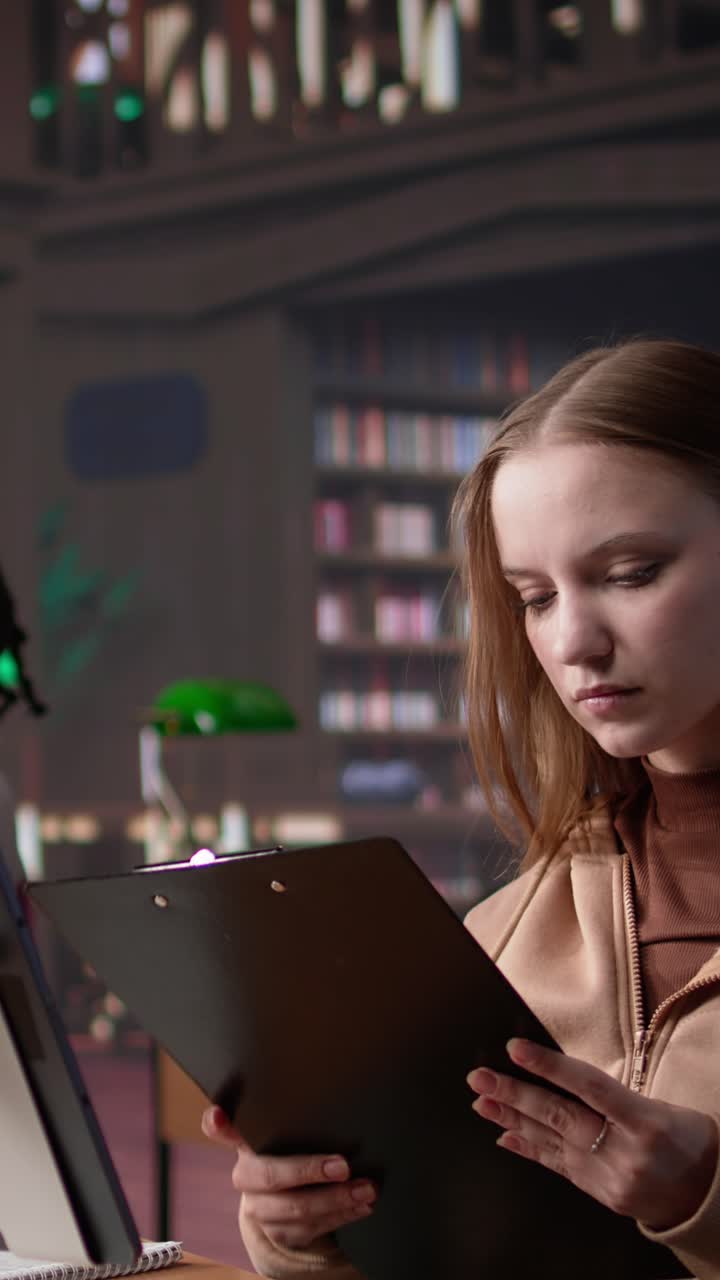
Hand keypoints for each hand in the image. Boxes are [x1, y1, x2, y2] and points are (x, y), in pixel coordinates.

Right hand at [201, 1106, 376, 1249]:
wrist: (279, 1201)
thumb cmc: (288, 1153)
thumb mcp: (287, 1132)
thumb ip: (293, 1117)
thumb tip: (330, 1081)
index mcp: (244, 1142)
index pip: (220, 1130)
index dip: (218, 1124)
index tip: (219, 1116)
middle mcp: (245, 1176)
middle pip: (271, 1175)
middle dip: (310, 1171)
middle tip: (344, 1166)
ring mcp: (258, 1208)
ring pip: (295, 1209)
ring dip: (336, 1200)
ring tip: (366, 1190)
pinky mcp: (276, 1232)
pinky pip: (309, 1229)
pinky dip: (340, 1217)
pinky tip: (360, 1206)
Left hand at [468, 1038, 717, 1230]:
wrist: (707, 1195)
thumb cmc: (687, 1139)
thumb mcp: (660, 1107)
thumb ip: (613, 1096)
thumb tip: (559, 1075)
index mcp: (644, 1122)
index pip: (588, 1087)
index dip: (549, 1066)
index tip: (515, 1049)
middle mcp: (623, 1153)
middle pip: (559, 1116)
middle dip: (514, 1095)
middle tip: (480, 1077)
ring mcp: (608, 1178)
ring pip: (551, 1141)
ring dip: (511, 1120)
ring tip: (482, 1102)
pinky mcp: (599, 1194)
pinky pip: (557, 1166)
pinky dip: (529, 1148)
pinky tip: (504, 1136)